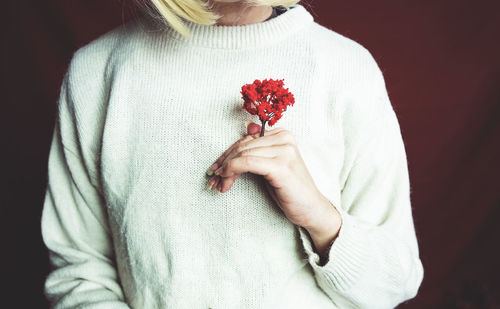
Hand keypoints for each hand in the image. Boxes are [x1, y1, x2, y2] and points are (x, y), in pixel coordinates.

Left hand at [206, 121, 340, 231]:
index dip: (226, 155)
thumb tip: (248, 126)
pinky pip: (247, 163)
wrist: (311, 209)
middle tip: (212, 180)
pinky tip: (227, 183)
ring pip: (242, 154)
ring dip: (225, 171)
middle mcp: (284, 139)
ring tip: (219, 185)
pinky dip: (232, 171)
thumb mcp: (272, 165)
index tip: (215, 169)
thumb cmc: (290, 189)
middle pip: (242, 146)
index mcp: (283, 134)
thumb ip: (260, 148)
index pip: (245, 140)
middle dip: (223, 163)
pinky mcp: (281, 166)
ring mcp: (284, 151)